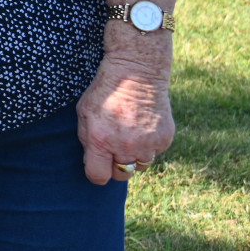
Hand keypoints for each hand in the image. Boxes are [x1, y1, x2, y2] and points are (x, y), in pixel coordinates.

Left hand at [76, 49, 174, 184]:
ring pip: (139, 165)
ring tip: (129, 134)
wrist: (137, 74)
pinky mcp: (164, 140)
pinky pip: (154, 152)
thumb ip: (87, 139)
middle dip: (114, 165)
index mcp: (101, 141)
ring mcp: (147, 145)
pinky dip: (148, 145)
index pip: (98, 176)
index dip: (96, 172)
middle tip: (113, 147)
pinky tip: (142, 126)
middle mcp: (125, 147)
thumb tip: (92, 161)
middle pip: (120, 175)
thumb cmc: (106, 91)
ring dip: (133, 156)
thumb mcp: (84, 112)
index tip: (97, 164)